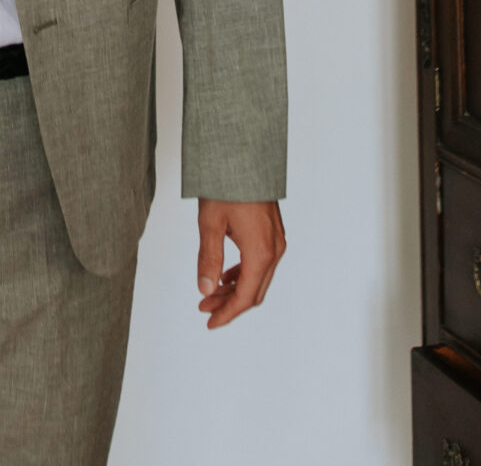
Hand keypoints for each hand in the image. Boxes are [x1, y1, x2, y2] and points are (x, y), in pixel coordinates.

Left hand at [196, 199, 284, 328]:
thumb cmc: (227, 186)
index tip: (210, 323)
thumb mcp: (210, 224)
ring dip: (235, 289)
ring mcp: (276, 241)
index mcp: (260, 252)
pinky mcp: (273, 233)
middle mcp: (274, 249)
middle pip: (254, 291)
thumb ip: (208, 260)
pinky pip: (260, 263)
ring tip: (209, 293)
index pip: (246, 296)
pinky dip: (243, 274)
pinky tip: (225, 275)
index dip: (227, 314)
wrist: (245, 156)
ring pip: (258, 278)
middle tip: (204, 310)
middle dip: (229, 304)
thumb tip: (205, 290)